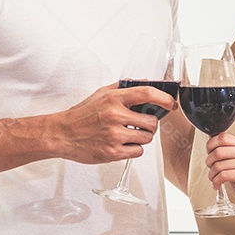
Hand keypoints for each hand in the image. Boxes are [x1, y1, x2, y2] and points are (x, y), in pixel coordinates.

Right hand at [55, 83, 176, 163]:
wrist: (62, 134)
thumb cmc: (81, 115)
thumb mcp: (100, 94)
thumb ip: (123, 88)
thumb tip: (145, 82)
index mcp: (113, 99)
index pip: (146, 94)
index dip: (164, 98)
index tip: (171, 103)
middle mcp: (115, 116)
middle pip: (152, 122)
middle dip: (149, 125)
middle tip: (140, 125)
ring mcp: (114, 135)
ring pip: (147, 138)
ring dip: (141, 138)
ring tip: (127, 135)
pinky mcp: (113, 152)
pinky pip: (138, 152)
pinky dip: (133, 149)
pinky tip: (121, 144)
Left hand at [203, 132, 234, 212]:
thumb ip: (228, 155)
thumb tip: (210, 147)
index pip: (223, 137)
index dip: (211, 144)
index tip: (208, 153)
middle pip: (219, 151)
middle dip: (209, 161)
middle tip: (210, 169)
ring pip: (220, 165)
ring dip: (212, 174)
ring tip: (213, 179)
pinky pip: (224, 175)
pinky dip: (216, 181)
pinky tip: (217, 185)